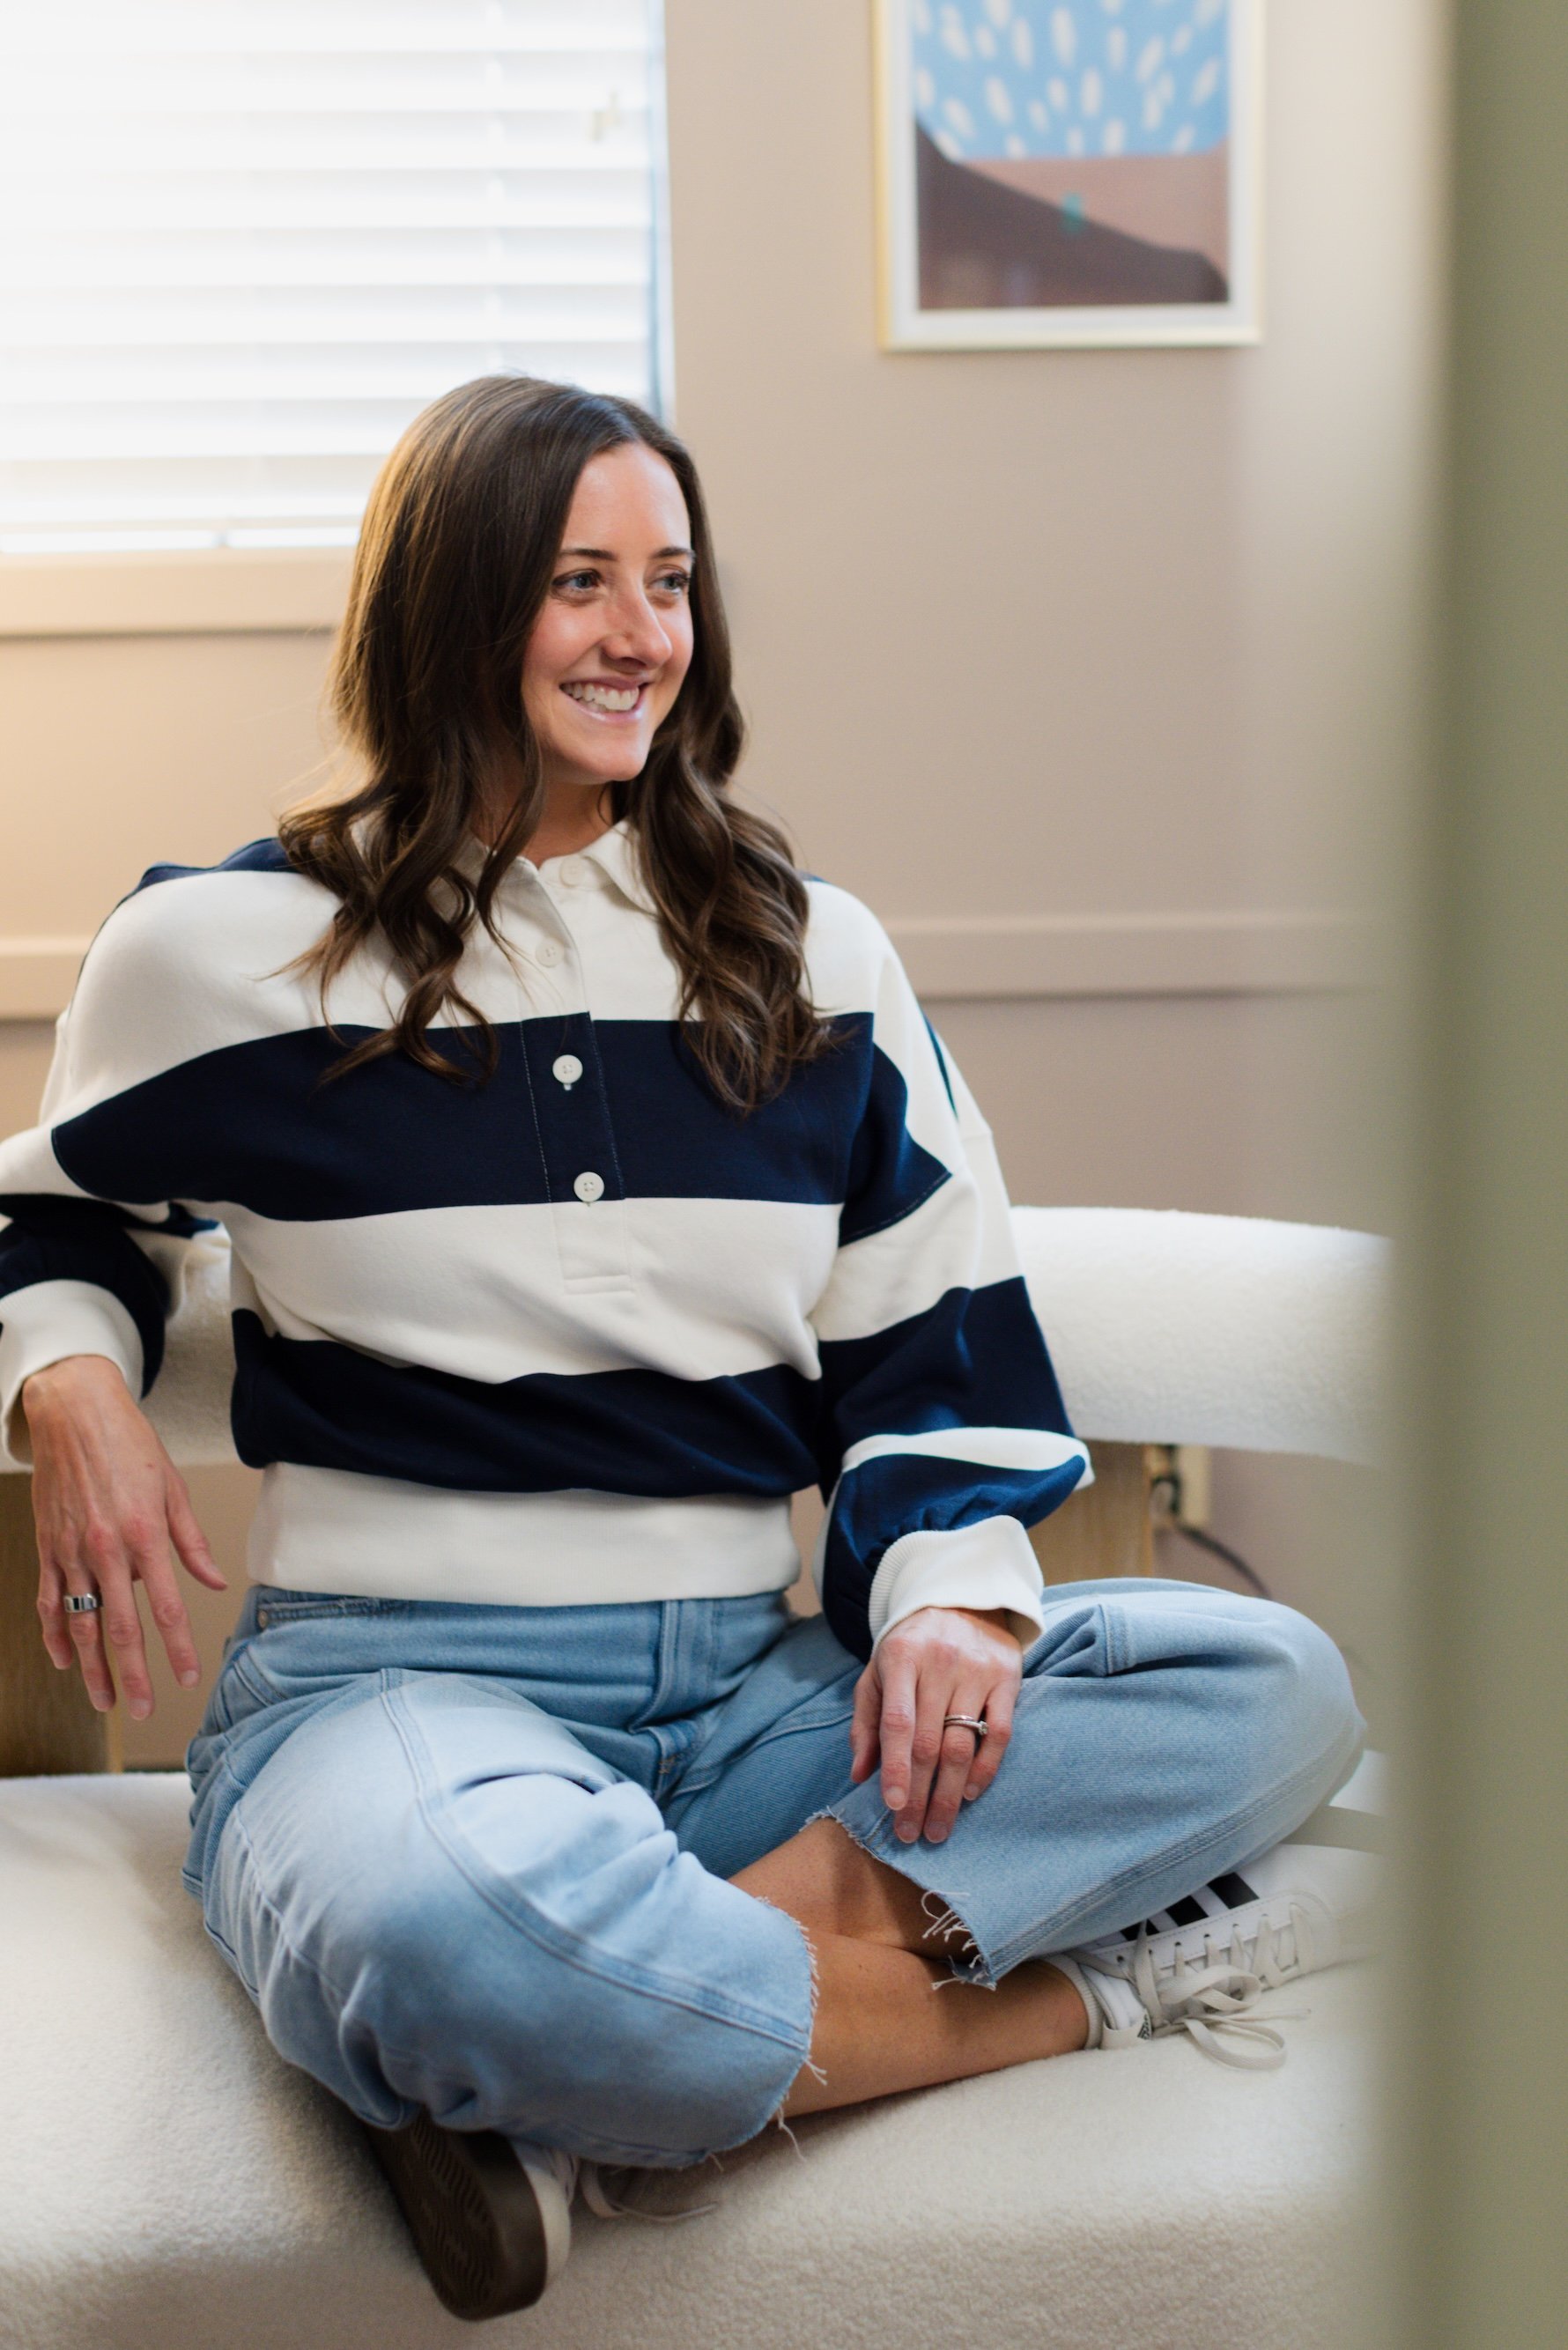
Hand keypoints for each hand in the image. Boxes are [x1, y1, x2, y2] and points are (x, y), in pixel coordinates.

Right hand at [23, 1355, 225, 1721]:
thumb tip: (214, 1581)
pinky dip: (54, 1633)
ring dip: (91, 1668)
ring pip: (80, 1623)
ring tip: (104, 1700)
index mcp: (144, 1534)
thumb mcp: (173, 1487)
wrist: (74, 1412)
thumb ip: (191, 1542)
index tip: (187, 1678)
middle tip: (143, 1710)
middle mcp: (105, 1550)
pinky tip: (64, 1659)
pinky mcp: (47, 1547)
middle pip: (119, 1627)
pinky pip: (48, 1601)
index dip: (177, 1647)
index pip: (166, 1607)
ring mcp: (70, 1552)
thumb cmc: (130, 1444)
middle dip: (133, 1674)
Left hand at [849, 1605, 1021, 1844]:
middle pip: (929, 1742)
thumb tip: (859, 1774)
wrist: (961, 1600)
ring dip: (949, 1794)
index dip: (896, 1767)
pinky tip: (968, 1794)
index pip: (898, 1722)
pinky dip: (985, 1769)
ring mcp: (977, 1670)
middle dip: (919, 1794)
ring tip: (938, 1828)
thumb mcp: (877, 1673)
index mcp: (901, 1659)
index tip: (893, 1807)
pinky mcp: (1008, 1678)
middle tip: (911, 1833)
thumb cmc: (910, 1646)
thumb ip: (866, 1722)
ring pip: (963, 1743)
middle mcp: (940, 1663)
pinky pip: (1000, 1733)